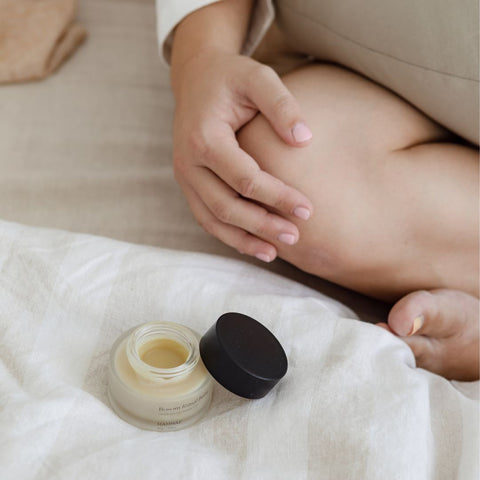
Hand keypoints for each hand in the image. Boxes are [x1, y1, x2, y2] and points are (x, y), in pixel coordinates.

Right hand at [171, 50, 312, 261]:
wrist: (196, 79)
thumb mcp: (258, 77)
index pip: (245, 179)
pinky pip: (206, 217)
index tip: (308, 209)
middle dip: (262, 225)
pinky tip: (254, 244)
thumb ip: (281, 104)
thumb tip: (305, 139)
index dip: (277, 197)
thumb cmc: (231, 78)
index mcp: (204, 138)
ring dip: (243, 239)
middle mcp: (188, 163)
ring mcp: (185, 177)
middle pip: (226, 206)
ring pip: (212, 219)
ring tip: (275, 253)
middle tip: (296, 236)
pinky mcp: (189, 185)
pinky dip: (228, 235)